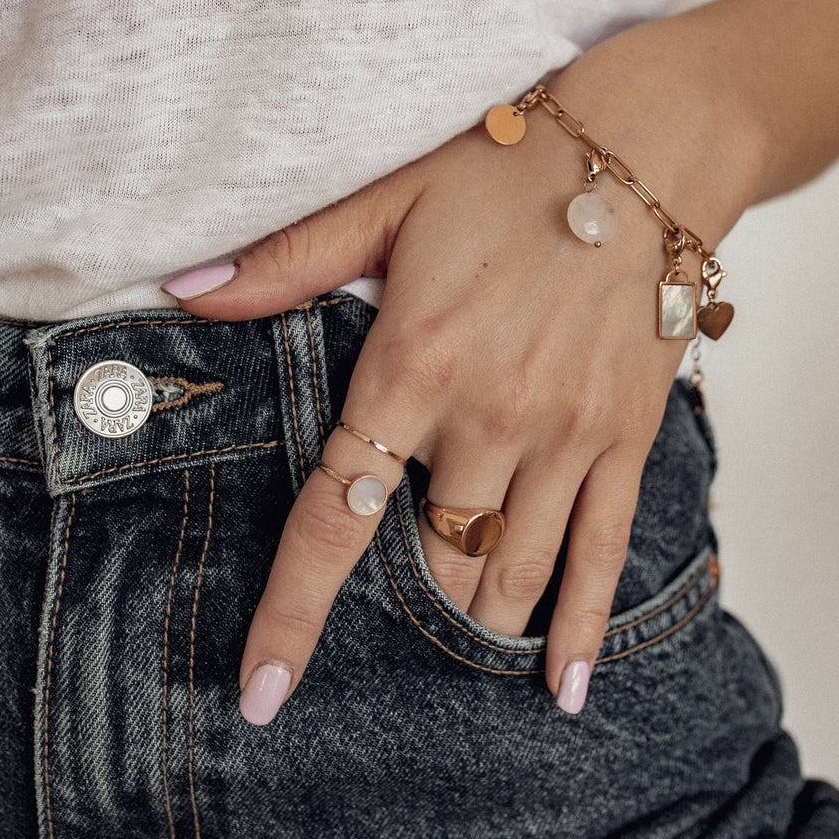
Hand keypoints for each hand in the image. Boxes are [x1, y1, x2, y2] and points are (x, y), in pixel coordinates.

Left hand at [163, 55, 745, 723]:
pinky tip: (562, 689)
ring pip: (509, 574)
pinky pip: (604, 554)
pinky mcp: (628, 438)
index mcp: (414, 364)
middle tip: (377, 630)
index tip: (262, 693)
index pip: (334, 515)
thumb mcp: (390, 198)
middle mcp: (491, 418)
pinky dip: (580, 628)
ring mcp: (567, 436)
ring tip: (451, 655)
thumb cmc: (512, 165)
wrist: (651, 146)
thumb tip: (187, 291)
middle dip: (399, 604)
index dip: (293, 613)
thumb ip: (288, 259)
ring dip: (474, 623)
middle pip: (428, 561)